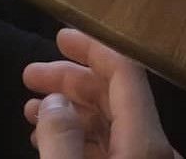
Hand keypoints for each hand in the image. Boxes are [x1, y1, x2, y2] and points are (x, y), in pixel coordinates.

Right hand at [23, 28, 179, 158]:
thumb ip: (61, 137)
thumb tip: (55, 100)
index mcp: (146, 140)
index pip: (126, 73)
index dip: (93, 48)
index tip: (60, 37)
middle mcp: (153, 148)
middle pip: (115, 96)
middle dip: (71, 80)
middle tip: (32, 76)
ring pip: (111, 124)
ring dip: (71, 110)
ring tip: (32, 109)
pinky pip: (111, 148)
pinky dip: (81, 138)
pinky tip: (51, 140)